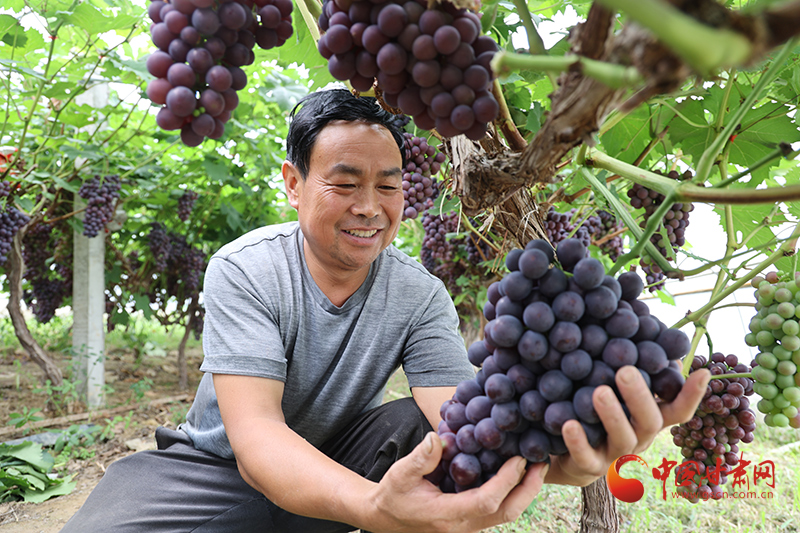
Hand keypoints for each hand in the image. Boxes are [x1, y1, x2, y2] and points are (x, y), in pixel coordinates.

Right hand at [365, 432, 547, 532]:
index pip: (486, 501)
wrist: (384, 517)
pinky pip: (497, 509)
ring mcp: (468, 526)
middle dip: (528, 489)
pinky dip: (511, 491)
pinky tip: (516, 471)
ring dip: (523, 490)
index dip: (506, 481)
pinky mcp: (470, 520)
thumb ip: (420, 458)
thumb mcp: (400, 473)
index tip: (519, 458)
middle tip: (541, 462)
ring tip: (535, 464)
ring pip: (505, 514)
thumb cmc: (392, 494)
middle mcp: (462, 525)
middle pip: (506, 513)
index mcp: (447, 515)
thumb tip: (438, 437)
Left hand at [543, 365, 709, 486]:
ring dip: (613, 415)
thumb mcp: (617, 389)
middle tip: (625, 371)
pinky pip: (586, 457)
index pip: (678, 409)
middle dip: (640, 396)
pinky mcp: (588, 466)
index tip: (703, 373)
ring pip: (622, 438)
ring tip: (599, 392)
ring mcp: (615, 453)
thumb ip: (636, 367)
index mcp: (650, 417)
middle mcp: (638, 436)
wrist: (567, 453)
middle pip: (650, 421)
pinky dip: (578, 442)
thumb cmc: (598, 410)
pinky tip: (568, 423)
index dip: (692, 395)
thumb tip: (653, 334)